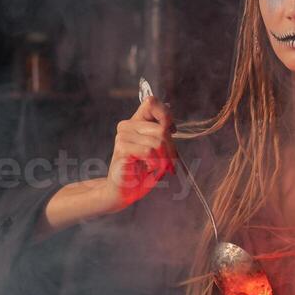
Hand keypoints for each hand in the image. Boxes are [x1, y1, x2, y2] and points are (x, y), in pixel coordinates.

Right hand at [104, 93, 176, 210]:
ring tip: (158, 168)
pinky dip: (155, 162)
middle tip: (170, 164)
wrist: (124, 191)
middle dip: (171, 150)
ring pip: (157, 141)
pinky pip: (149, 150)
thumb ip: (162, 133)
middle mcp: (127, 126)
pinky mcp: (122, 148)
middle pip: (161, 129)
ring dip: (163, 159)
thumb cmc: (141, 172)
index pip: (151, 102)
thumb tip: (170, 118)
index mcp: (136, 122)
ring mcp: (123, 136)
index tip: (172, 131)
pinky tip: (148, 168)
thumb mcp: (158, 150)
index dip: (166, 115)